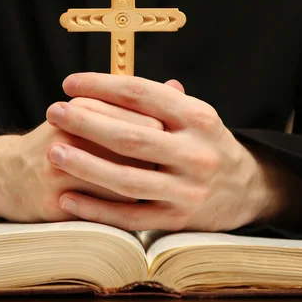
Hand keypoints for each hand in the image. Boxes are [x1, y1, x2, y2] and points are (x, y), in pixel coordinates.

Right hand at [0, 95, 167, 223]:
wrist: (8, 176)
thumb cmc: (61, 139)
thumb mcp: (89, 112)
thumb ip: (132, 102)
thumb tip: (177, 87)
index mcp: (78, 109)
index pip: (134, 113)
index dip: (161, 125)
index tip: (175, 133)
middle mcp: (65, 136)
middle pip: (130, 144)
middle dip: (157, 155)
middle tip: (174, 161)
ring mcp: (57, 172)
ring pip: (119, 180)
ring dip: (145, 183)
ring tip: (160, 182)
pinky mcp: (53, 204)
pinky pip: (101, 210)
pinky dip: (124, 208)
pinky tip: (137, 204)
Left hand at [45, 73, 291, 231]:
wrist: (248, 190)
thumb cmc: (208, 144)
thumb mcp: (195, 115)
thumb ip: (158, 100)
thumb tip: (108, 81)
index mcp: (198, 118)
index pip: (142, 94)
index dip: (101, 86)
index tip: (69, 84)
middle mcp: (195, 152)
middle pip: (130, 136)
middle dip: (85, 122)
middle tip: (54, 112)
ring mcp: (188, 190)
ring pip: (127, 179)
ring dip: (85, 165)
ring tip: (53, 151)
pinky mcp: (178, 220)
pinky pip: (130, 217)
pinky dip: (96, 209)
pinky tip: (68, 198)